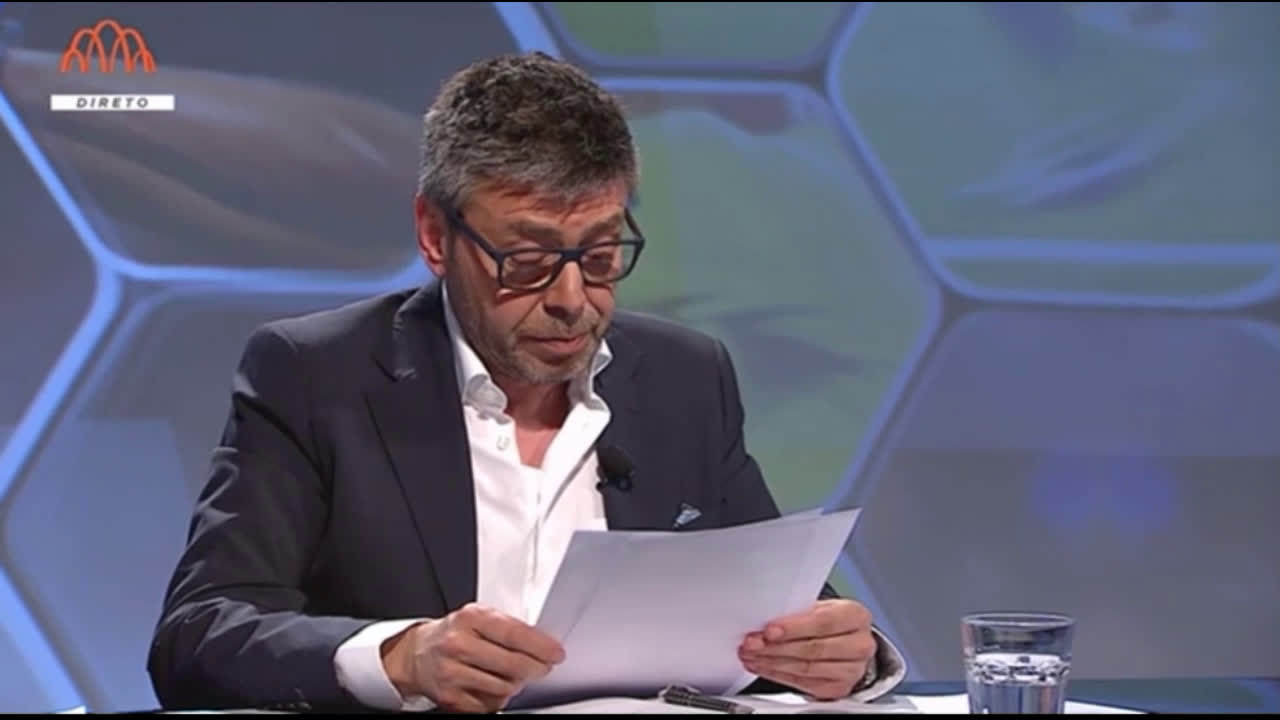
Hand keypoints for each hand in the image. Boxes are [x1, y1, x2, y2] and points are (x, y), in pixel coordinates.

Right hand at [381, 603, 564, 712]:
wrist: (418, 654)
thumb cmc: (455, 632)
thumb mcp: (479, 616)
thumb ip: (507, 626)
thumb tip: (543, 642)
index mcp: (469, 618)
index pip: (513, 634)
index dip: (540, 646)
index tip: (556, 653)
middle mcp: (458, 645)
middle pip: (512, 665)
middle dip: (536, 668)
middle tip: (543, 667)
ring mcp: (452, 673)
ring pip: (504, 688)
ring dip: (515, 684)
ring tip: (510, 674)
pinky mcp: (450, 698)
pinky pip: (490, 705)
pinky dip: (498, 698)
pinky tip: (491, 685)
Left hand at [738, 599, 877, 699]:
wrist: (848, 642)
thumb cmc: (830, 621)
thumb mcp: (819, 607)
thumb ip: (798, 612)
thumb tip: (764, 617)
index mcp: (856, 616)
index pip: (824, 622)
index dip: (794, 627)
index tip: (769, 630)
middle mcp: (859, 645)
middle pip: (813, 648)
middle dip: (777, 647)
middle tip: (752, 643)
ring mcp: (851, 670)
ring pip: (806, 669)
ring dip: (772, 662)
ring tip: (751, 655)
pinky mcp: (838, 689)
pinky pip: (802, 684)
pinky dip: (777, 674)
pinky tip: (763, 666)